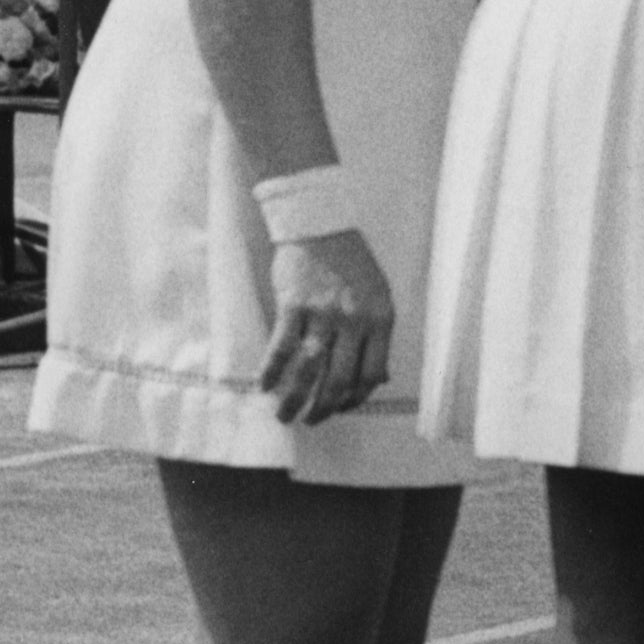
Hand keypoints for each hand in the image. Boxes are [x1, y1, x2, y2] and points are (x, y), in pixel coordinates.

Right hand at [258, 230, 393, 426]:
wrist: (321, 223)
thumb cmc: (351, 263)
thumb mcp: (379, 296)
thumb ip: (377, 336)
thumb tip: (380, 378)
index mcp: (380, 319)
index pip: (371, 374)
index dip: (356, 398)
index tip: (343, 406)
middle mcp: (354, 320)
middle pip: (339, 380)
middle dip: (324, 409)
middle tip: (312, 420)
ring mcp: (323, 313)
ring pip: (309, 371)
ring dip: (295, 400)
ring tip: (285, 415)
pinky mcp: (294, 305)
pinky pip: (282, 348)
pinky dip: (271, 372)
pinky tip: (264, 386)